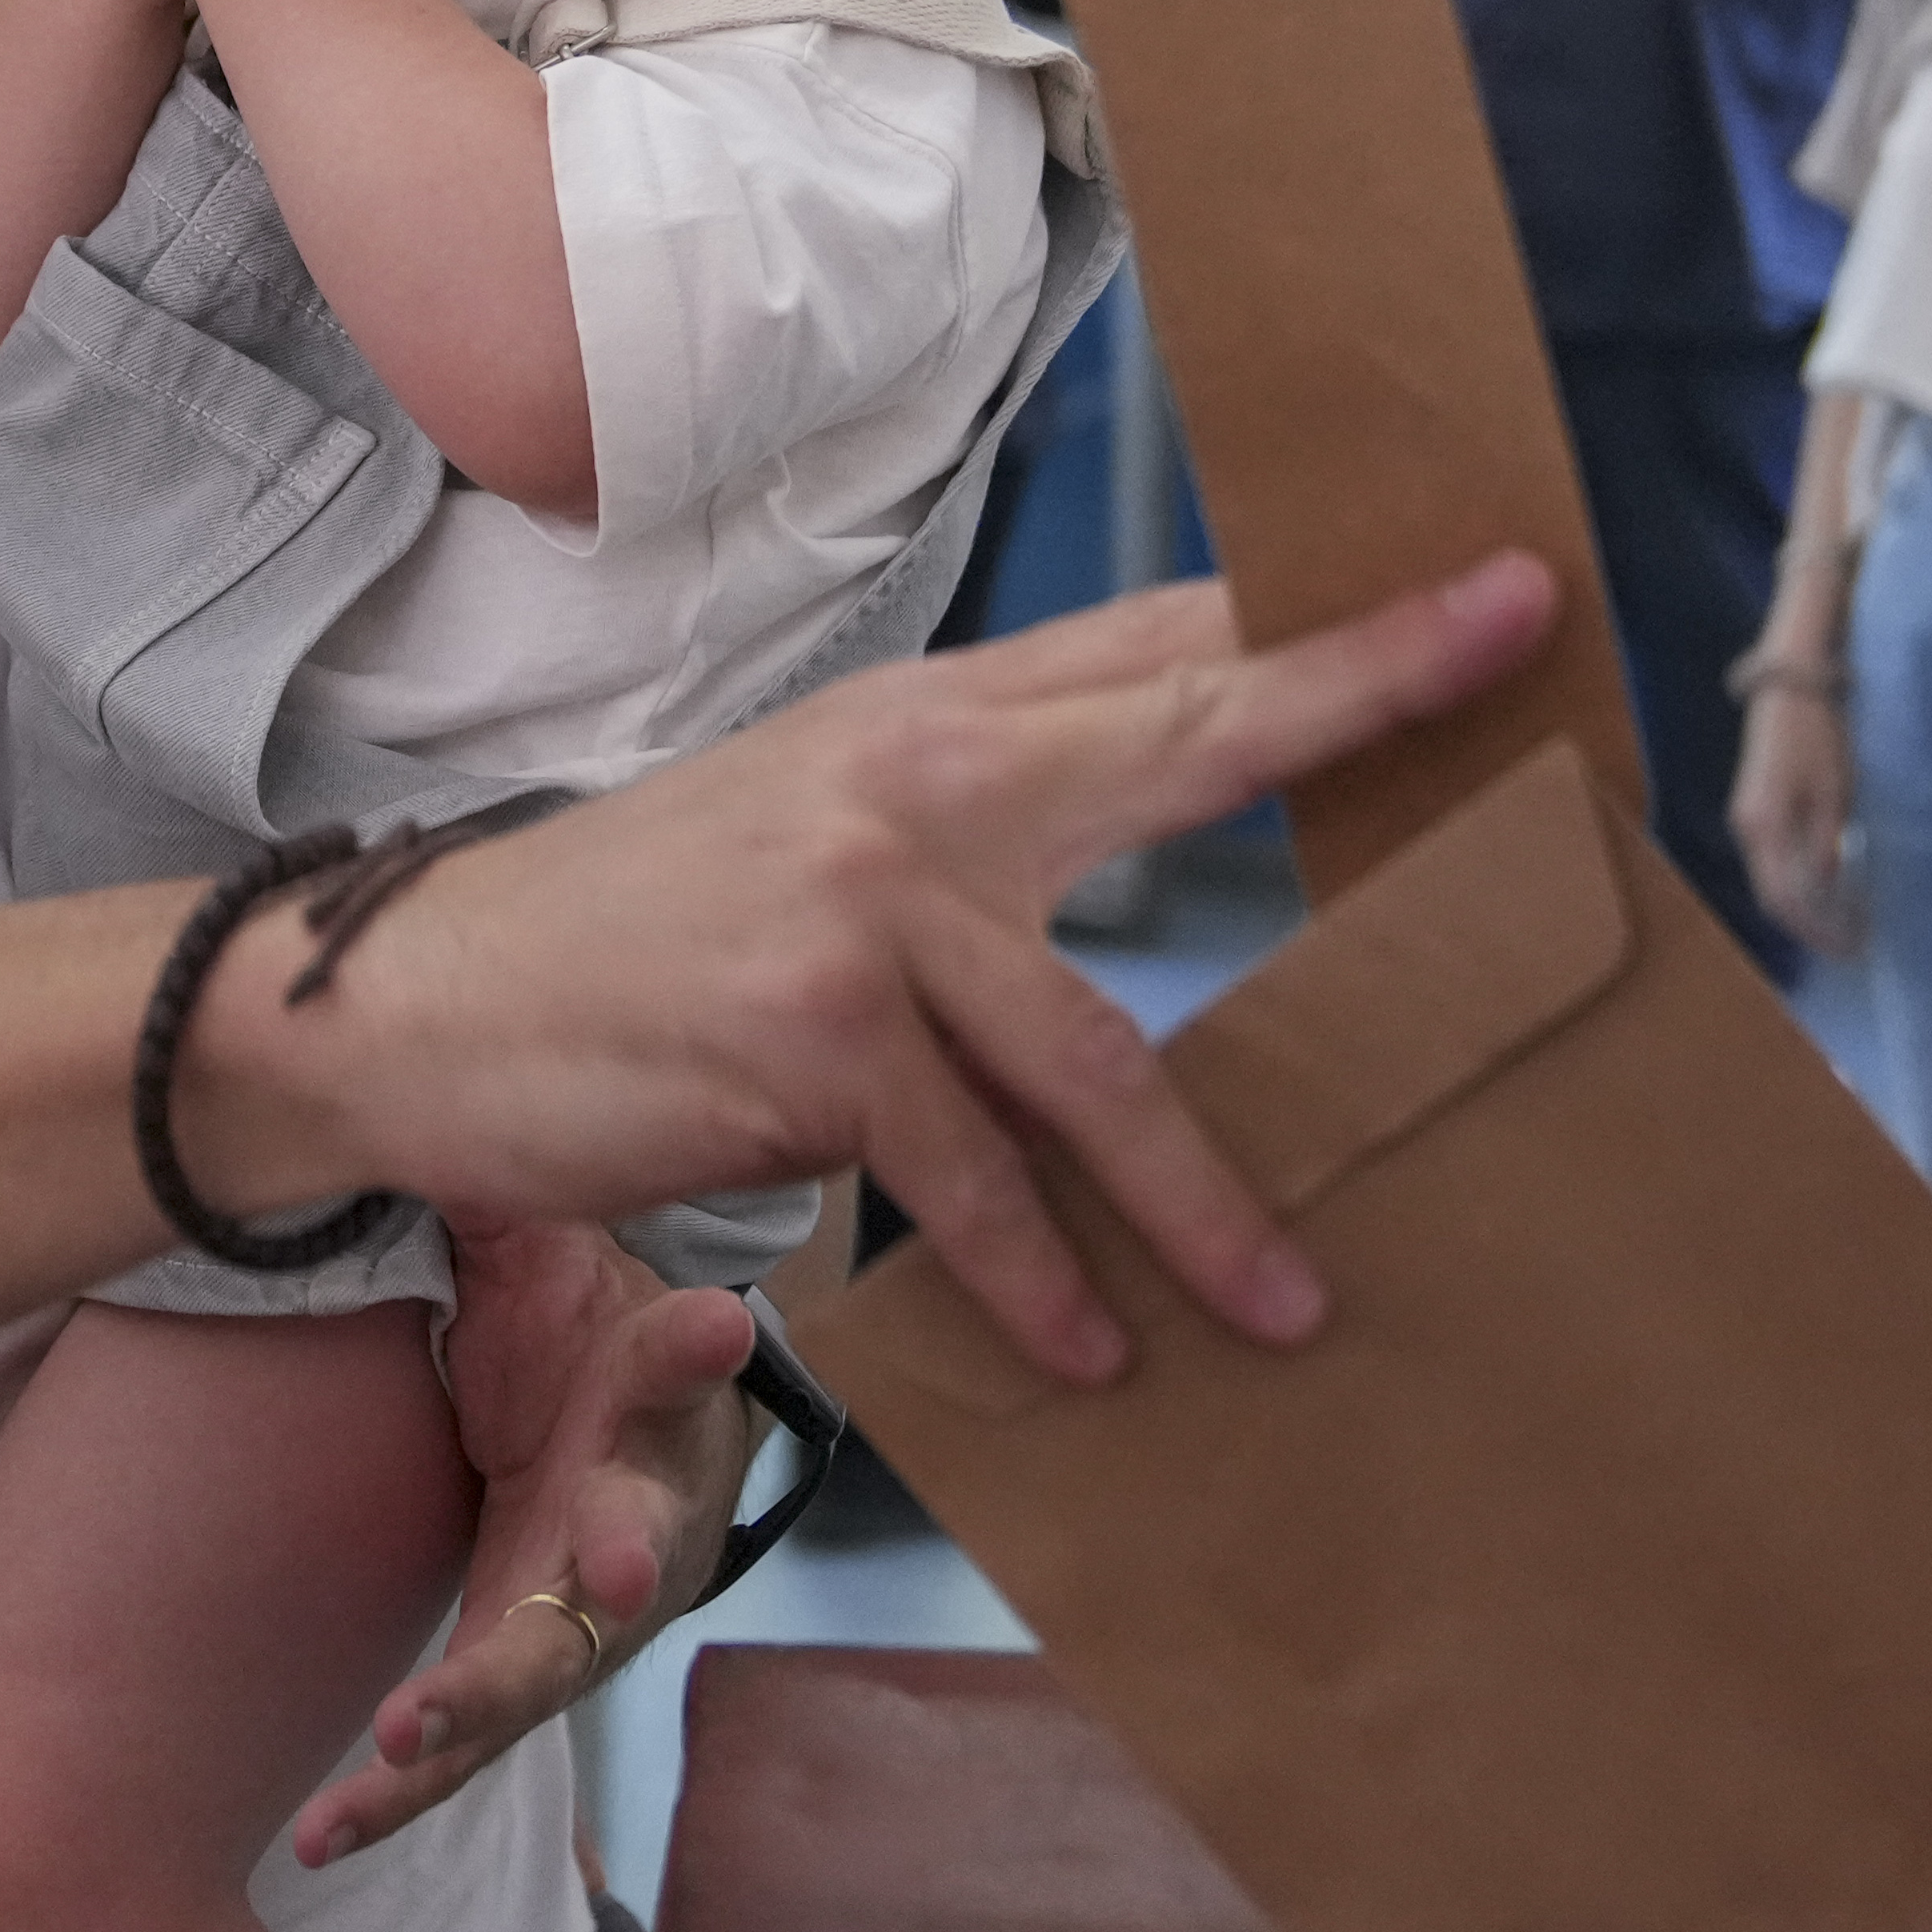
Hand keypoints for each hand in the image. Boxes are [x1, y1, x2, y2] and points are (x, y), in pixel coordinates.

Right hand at [200, 557, 1557, 1387]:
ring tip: (1288, 1303)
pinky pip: (978, 1180)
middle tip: (1513, 650)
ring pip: (1100, 1054)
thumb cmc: (634, 932)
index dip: (1324, 614)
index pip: (1159, 643)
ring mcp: (866, 906)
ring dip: (1208, 1199)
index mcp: (926, 721)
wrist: (418, 996)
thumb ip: (974, 815)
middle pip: (1185, 730)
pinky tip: (1092, 1350)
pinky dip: (1042, 1281)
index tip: (1487, 581)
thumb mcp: (811, 823)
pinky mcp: (812, 1036)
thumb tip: (1144, 809)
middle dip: (1359, 689)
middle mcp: (914, 781)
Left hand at [290, 1224, 748, 1866]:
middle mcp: (635, 1521)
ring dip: (482, 1702)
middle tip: (611, 1574)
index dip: (695, 1346)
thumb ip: (519, 1211)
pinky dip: (393, 1792)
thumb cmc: (581, 1328)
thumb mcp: (557, 1253)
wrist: (606, 1431)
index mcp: (650, 1401)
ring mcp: (578, 1619)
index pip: (682, 1363)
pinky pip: (456, 1747)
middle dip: (619, 1560)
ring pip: (542, 1671)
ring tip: (408, 1734)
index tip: (716, 1320)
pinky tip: (315, 1832)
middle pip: (631, 1546)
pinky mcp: (513, 1678)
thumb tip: (466, 1118)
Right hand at [1729, 682, 1863, 960]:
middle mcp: (1747, 828)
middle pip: (1773, 895)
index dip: (1817, 930)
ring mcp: (1748, 817)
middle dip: (1811, 925)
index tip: (1852, 947)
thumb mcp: (1833, 791)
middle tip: (1852, 943)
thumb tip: (1827, 887)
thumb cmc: (1818, 736)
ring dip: (1806, 906)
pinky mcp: (1757, 807)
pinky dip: (1799, 881)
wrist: (1792, 686)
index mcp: (1763, 827)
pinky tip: (1827, 885)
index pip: (1784, 899)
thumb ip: (1826, 842)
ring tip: (1844, 921)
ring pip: (1772, 879)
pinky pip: (1774, 860)